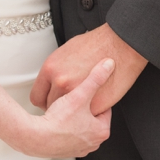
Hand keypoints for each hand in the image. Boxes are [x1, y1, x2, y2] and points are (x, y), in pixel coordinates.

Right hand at [17, 58, 113, 158]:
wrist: (36, 138)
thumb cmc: (58, 121)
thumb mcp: (80, 94)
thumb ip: (95, 78)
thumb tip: (109, 64)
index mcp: (101, 131)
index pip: (105, 108)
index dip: (95, 97)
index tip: (89, 90)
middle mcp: (92, 143)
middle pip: (92, 118)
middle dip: (85, 107)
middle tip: (76, 97)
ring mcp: (78, 149)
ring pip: (80, 126)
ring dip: (75, 116)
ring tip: (66, 107)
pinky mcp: (65, 151)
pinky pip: (69, 134)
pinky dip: (65, 126)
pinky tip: (58, 118)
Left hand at [32, 24, 147, 114]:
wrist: (121, 44)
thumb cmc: (98, 43)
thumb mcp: (67, 50)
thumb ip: (57, 68)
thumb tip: (53, 78)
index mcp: (50, 68)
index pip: (37, 96)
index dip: (45, 101)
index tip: (51, 103)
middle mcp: (60, 81)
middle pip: (50, 107)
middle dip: (59, 108)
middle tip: (68, 105)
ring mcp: (76, 94)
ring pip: (66, 116)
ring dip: (72, 114)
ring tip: (80, 107)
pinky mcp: (92, 104)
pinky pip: (85, 117)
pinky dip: (88, 114)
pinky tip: (92, 105)